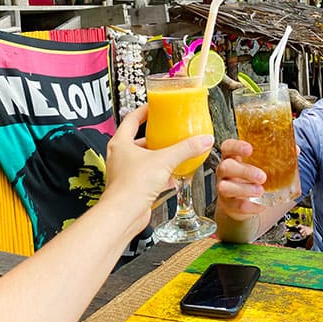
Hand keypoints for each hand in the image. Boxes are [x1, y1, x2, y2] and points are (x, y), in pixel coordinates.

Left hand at [103, 104, 213, 228]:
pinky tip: (173, 176)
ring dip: (158, 156)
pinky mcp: (132, 187)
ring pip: (143, 159)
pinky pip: (147, 176)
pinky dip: (160, 174)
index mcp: (121, 143)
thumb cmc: (132, 186)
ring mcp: (124, 172)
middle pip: (138, 139)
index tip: (155, 107)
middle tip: (168, 130)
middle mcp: (120, 156)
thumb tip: (203, 140)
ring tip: (173, 152)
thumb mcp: (164, 160)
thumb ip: (185, 149)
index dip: (144, 111)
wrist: (124, 214)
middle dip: (154, 136)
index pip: (132, 118)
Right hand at [215, 138, 267, 221]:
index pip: (227, 147)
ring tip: (261, 191)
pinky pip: (235, 205)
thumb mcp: (261, 165)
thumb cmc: (251, 178)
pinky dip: (250, 206)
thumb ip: (275, 157)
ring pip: (225, 187)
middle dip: (244, 171)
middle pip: (225, 166)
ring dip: (244, 189)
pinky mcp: (227, 204)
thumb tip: (295, 149)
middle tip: (262, 177)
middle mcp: (224, 172)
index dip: (236, 146)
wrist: (242, 202)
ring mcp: (223, 188)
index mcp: (232, 157)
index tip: (249, 149)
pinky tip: (260, 205)